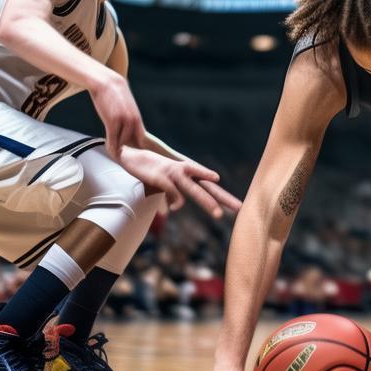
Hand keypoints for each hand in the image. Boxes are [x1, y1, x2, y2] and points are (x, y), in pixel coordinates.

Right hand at [90, 73, 146, 157]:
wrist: (107, 83)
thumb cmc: (114, 96)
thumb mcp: (126, 108)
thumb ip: (129, 120)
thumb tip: (130, 130)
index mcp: (137, 119)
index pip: (143, 139)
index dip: (140, 150)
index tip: (140, 158)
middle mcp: (133, 121)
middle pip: (133, 143)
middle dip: (130, 152)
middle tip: (125, 160)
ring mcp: (123, 121)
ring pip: (122, 142)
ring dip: (118, 149)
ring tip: (114, 154)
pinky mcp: (112, 121)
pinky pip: (112, 139)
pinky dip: (111, 146)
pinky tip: (109, 149)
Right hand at [117, 147, 242, 218]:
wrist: (131, 156)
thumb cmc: (150, 171)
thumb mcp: (165, 183)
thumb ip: (172, 194)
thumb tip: (175, 206)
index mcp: (188, 174)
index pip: (210, 187)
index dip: (223, 196)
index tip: (239, 206)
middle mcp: (185, 172)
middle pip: (208, 188)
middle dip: (223, 199)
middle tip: (238, 209)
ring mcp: (174, 173)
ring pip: (194, 189)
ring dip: (207, 202)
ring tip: (218, 214)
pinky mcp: (161, 176)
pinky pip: (172, 191)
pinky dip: (175, 201)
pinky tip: (174, 210)